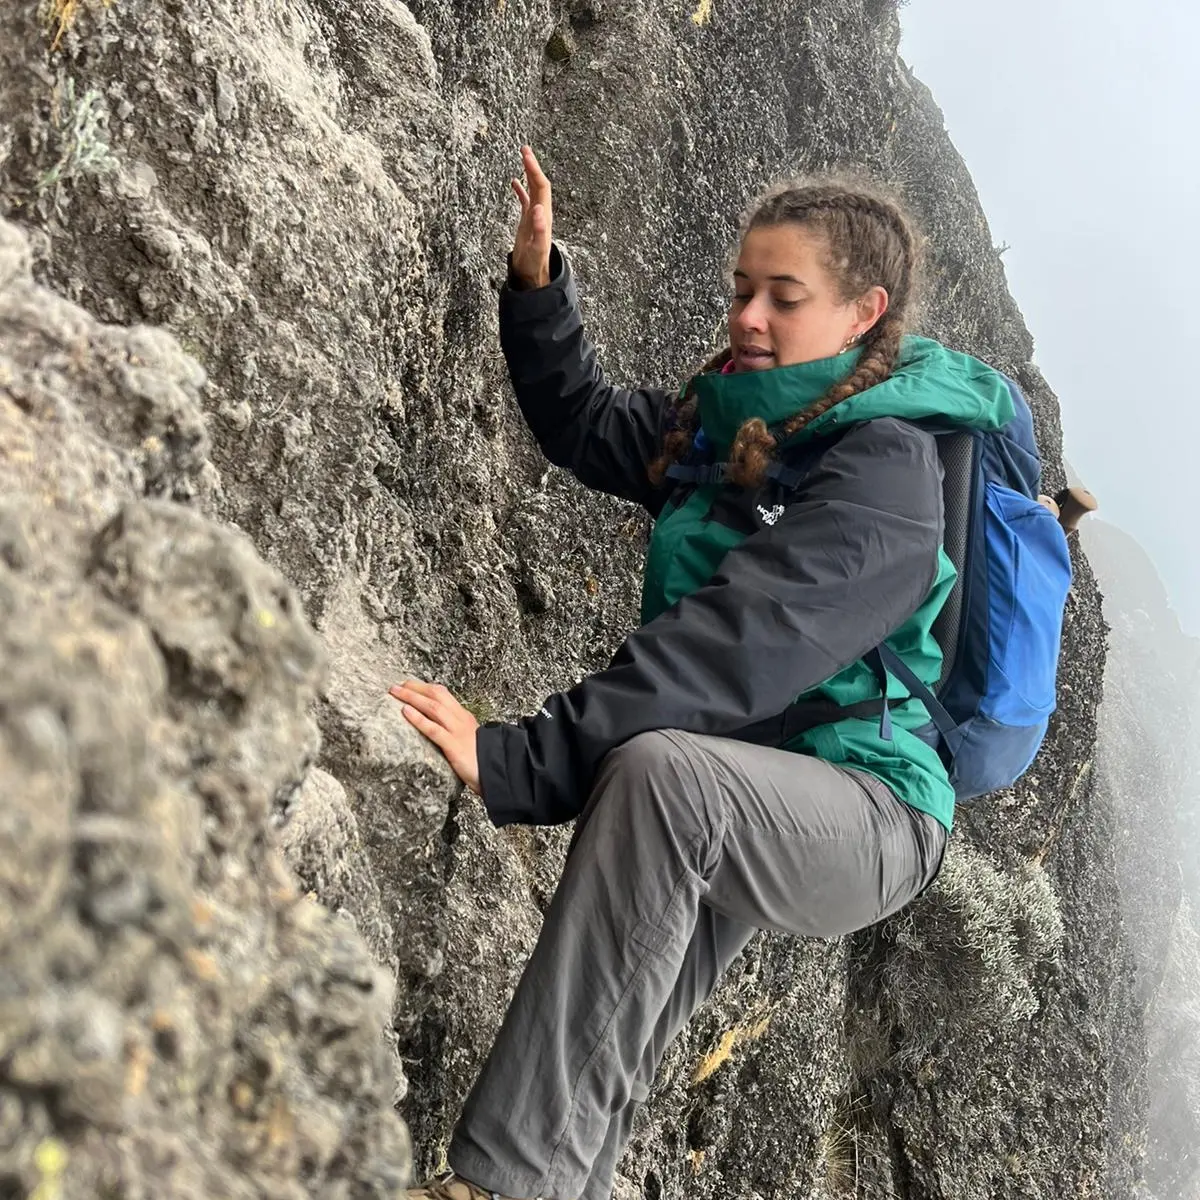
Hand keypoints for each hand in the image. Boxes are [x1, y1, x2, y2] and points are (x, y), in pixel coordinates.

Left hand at [388, 680, 480, 794]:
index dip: (425, 687)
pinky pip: (433, 729)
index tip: (409, 685)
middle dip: (415, 687)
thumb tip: (437, 730)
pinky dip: (418, 718)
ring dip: (412, 697)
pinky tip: (405, 711)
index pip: (443, 694)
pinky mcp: (454, 746)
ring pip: (433, 707)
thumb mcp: (469, 740)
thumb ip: (454, 733)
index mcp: (464, 717)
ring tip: (395, 692)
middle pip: (437, 695)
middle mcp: (461, 719)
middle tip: (397, 685)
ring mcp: (458, 731)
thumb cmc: (483, 761)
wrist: (499, 772)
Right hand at [510, 145, 552, 288]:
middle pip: (539, 183)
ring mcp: (534, 215)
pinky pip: (525, 199)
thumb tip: (538, 208)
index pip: (541, 186)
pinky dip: (520, 189)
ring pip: (533, 189)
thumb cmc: (534, 262)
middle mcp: (541, 212)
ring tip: (522, 157)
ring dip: (528, 173)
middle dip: (532, 165)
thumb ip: (539, 229)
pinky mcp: (527, 221)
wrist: (532, 273)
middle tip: (524, 149)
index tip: (526, 155)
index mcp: (543, 215)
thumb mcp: (536, 247)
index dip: (534, 170)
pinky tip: (514, 181)